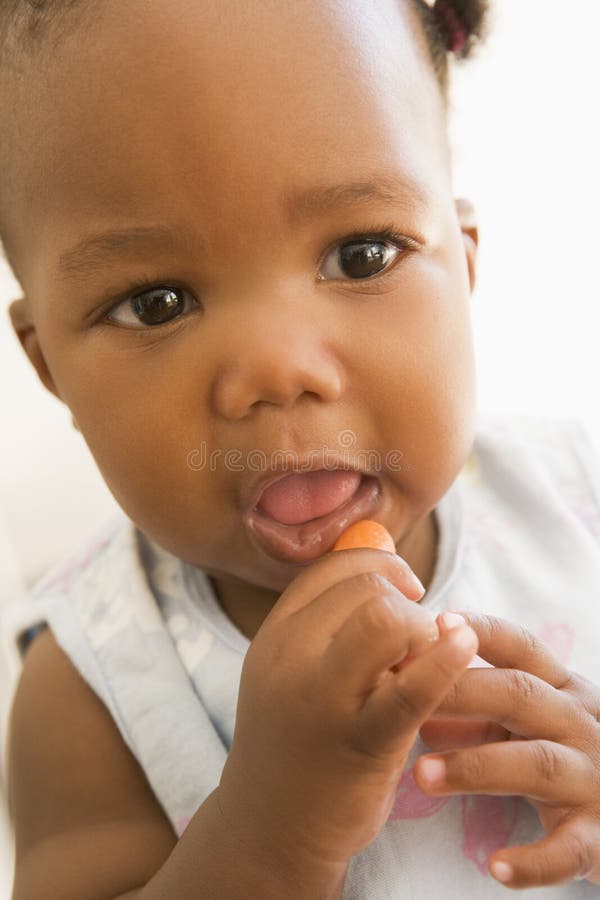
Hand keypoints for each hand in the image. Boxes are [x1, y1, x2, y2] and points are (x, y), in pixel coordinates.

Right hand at [217, 548, 477, 881]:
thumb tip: (377, 536)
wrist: (271, 824)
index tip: (406, 593)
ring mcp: (321, 700)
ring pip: (385, 619)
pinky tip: (460, 647)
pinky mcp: (359, 741)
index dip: (381, 565)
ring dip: (422, 627)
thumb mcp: (298, 664)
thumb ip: (333, 605)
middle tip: (419, 634)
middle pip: (366, 586)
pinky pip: (412, 686)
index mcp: (276, 633)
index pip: (334, 566)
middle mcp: (289, 658)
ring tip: (426, 653)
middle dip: (407, 599)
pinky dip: (445, 657)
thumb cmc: (299, 734)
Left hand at [414, 612, 599, 888]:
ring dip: (475, 766)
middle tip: (401, 695)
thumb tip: (414, 702)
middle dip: (460, 691)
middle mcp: (580, 724)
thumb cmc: (566, 757)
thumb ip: (477, 712)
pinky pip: (568, 849)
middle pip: (520, 695)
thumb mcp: (528, 725)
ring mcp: (593, 778)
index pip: (523, 648)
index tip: (438, 620)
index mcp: (562, 690)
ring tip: (420, 775)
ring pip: (536, 763)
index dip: (483, 631)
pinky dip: (534, 860)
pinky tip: (495, 868)